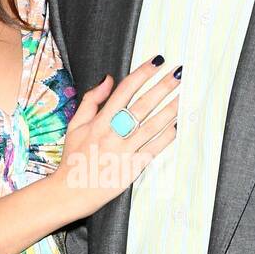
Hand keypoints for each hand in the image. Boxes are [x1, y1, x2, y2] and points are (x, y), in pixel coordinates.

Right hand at [51, 57, 179, 222]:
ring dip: (170, 110)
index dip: (142, 74)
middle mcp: (113, 133)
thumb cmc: (73, 158)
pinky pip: (153, 149)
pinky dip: (166, 137)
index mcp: (99, 121)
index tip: (156, 62)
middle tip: (179, 73)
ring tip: (184, 96)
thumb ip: (91, 100)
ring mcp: (124, 151)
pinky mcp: (132, 168)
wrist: (70, 191)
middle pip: (142, 105)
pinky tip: (177, 125)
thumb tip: (107, 79)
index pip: (125, 90)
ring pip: (152, 126)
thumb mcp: (75, 125)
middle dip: (162, 87)